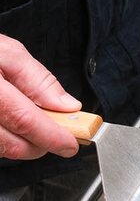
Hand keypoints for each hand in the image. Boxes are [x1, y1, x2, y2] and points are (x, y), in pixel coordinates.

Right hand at [0, 34, 79, 160]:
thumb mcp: (4, 51)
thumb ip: (37, 79)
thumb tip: (66, 106)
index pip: (24, 118)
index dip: (52, 136)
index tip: (71, 143)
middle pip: (11, 143)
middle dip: (39, 145)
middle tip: (55, 138)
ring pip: (0, 149)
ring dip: (20, 145)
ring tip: (28, 126)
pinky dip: (3, 141)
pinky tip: (6, 126)